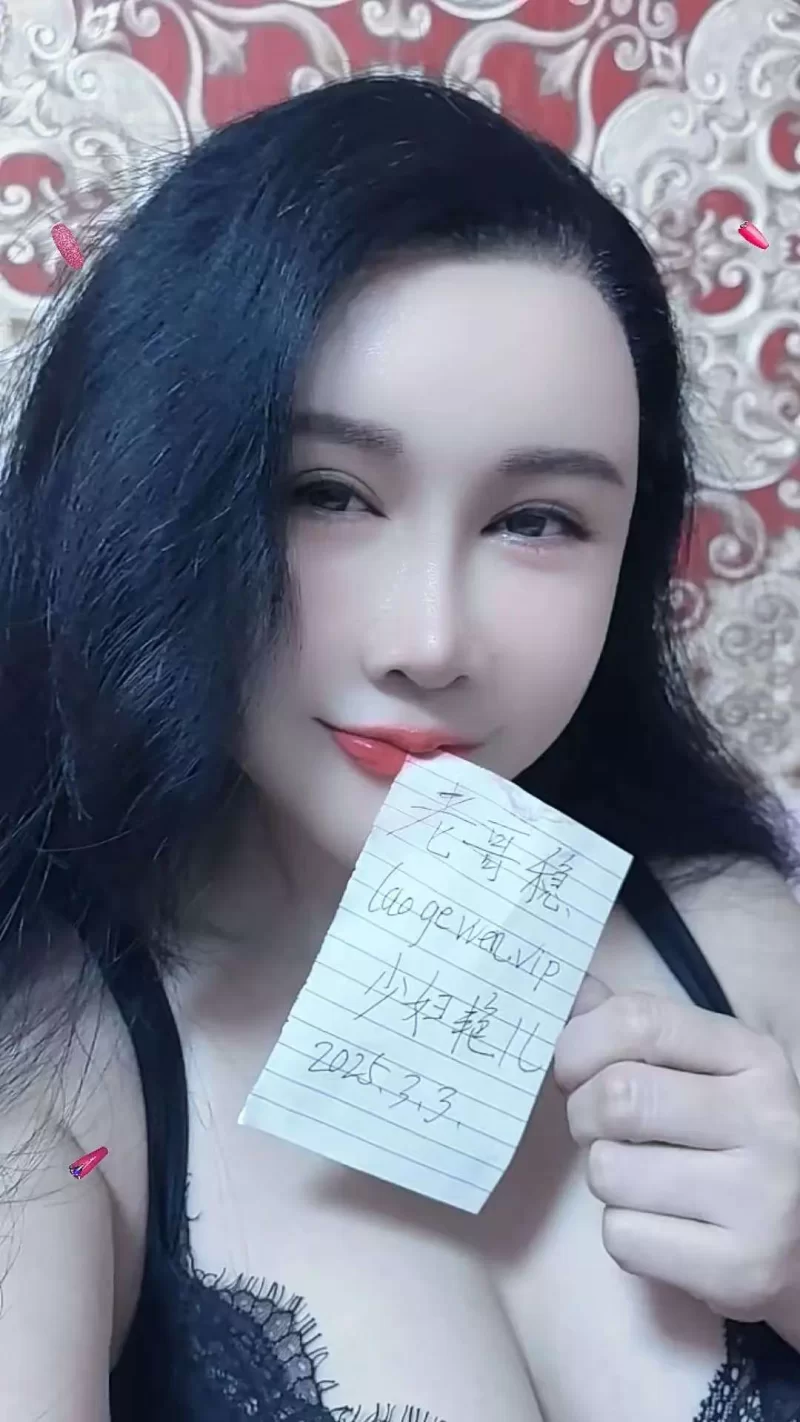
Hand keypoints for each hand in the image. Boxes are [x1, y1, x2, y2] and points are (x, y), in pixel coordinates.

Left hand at [553, 978, 799, 1335]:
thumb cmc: (743, 1141)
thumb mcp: (713, 1071)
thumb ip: (645, 1030)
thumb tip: (570, 992)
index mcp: (754, 1058)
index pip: (639, 1021)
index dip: (580, 1042)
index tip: (572, 1067)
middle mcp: (767, 1120)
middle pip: (617, 1096)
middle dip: (582, 1114)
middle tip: (597, 1128)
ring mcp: (760, 1198)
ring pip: (609, 1172)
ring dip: (605, 1178)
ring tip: (644, 1180)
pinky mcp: (740, 1268)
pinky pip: (624, 1237)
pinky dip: (625, 1233)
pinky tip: (665, 1227)